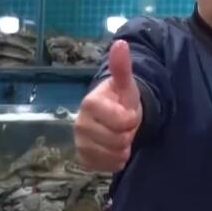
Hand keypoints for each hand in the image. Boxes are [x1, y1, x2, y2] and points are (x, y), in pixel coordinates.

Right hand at [74, 40, 141, 171]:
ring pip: (113, 155)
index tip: (129, 112)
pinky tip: (115, 148)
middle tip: (124, 124)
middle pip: (119, 140)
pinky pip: (107, 167)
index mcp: (90, 103)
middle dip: (128, 133)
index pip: (122, 120)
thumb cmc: (120, 99)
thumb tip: (121, 43)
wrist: (114, 116)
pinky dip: (116, 160)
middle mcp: (79, 124)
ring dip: (124, 147)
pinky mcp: (83, 159)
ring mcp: (79, 143)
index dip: (132, 118)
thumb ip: (122, 66)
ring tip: (120, 134)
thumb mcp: (126, 83)